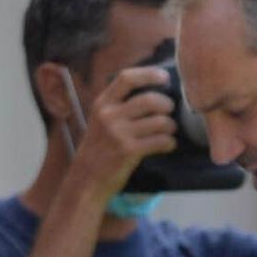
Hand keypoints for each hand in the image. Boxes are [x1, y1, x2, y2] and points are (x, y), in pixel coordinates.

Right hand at [60, 65, 176, 205]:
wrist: (85, 181)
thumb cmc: (98, 151)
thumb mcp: (100, 122)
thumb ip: (119, 106)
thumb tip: (154, 94)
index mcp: (101, 104)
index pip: (127, 78)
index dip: (150, 74)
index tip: (165, 78)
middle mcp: (109, 116)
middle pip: (149, 99)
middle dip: (167, 104)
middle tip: (169, 111)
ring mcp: (119, 134)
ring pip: (160, 121)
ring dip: (171, 126)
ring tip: (169, 131)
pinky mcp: (129, 151)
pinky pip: (161, 141)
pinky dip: (169, 143)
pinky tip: (167, 145)